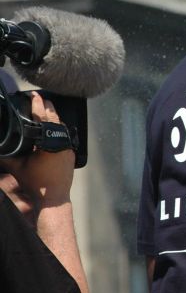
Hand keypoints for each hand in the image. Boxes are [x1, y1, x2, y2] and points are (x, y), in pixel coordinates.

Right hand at [2, 93, 73, 207]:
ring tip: (45, 108)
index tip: (33, 94)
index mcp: (49, 141)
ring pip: (62, 126)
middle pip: (55, 118)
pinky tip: (53, 126)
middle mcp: (62, 141)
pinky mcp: (71, 152)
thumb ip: (6, 155)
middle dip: (47, 107)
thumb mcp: (17, 167)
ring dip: (53, 117)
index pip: (42, 117)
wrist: (53, 198)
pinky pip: (65, 135)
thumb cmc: (35, 183)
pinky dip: (58, 128)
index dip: (36, 104)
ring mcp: (69, 147)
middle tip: (40, 98)